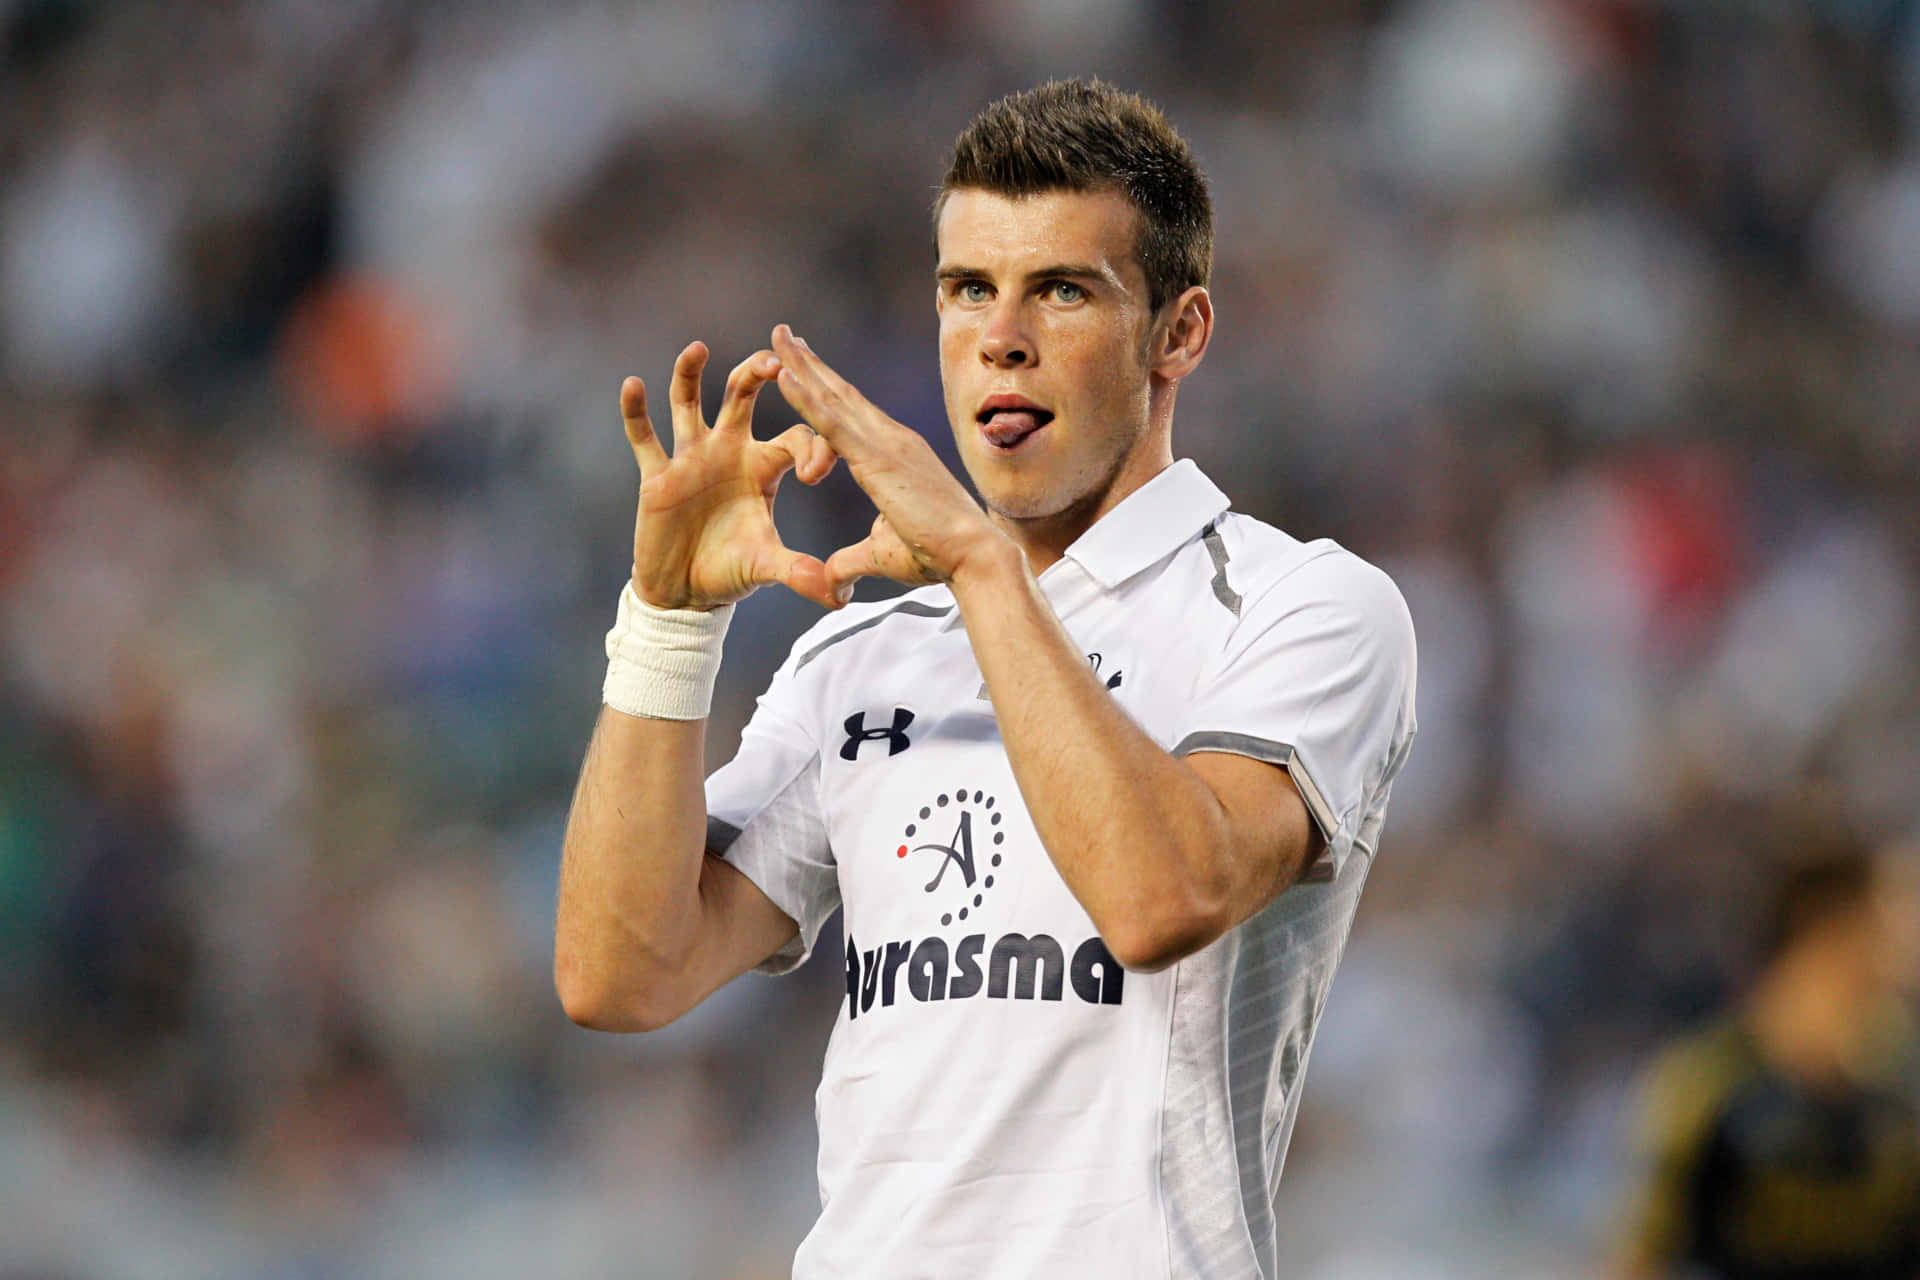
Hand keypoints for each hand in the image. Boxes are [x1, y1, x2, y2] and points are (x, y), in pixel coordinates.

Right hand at [622, 342, 841, 610]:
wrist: (687, 593)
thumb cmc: (732, 572)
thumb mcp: (767, 567)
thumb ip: (800, 573)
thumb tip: (839, 597)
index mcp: (764, 467)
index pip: (795, 438)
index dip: (810, 449)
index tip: (816, 474)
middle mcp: (728, 451)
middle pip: (742, 395)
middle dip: (757, 374)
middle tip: (773, 360)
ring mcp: (690, 458)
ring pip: (689, 403)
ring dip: (690, 374)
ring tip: (698, 348)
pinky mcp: (657, 475)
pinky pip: (644, 437)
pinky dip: (636, 412)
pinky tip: (633, 384)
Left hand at [770, 325, 1010, 596]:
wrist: (973, 556)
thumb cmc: (939, 556)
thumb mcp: (881, 554)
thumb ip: (850, 561)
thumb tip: (831, 580)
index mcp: (895, 453)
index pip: (852, 411)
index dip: (826, 385)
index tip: (803, 364)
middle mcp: (891, 438)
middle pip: (840, 392)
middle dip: (810, 361)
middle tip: (782, 333)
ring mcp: (886, 444)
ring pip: (834, 397)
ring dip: (803, 365)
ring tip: (776, 338)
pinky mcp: (878, 459)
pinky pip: (832, 422)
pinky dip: (807, 397)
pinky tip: (783, 376)